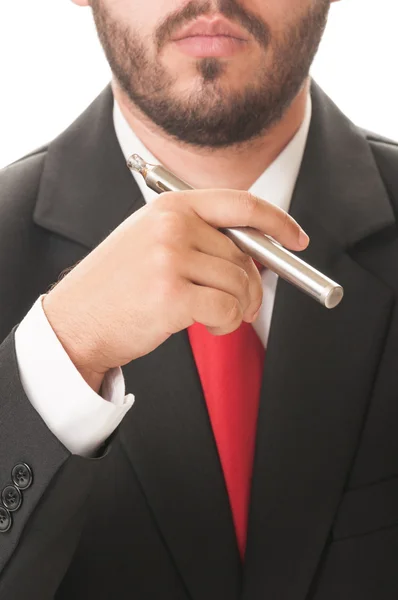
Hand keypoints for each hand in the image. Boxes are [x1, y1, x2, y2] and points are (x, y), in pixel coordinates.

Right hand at [42, 189, 308, 391]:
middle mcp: (171, 227)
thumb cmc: (115, 287)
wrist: (73, 321)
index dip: (277, 220)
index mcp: (170, 207)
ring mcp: (170, 259)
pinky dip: (228, 323)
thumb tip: (254, 248)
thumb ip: (199, 235)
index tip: (296, 237)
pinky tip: (210, 326)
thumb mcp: (151, 242)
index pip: (240, 203)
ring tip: (218, 317)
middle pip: (244, 252)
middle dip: (254, 284)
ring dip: (239, 308)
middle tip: (245, 303)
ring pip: (240, 283)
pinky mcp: (172, 295)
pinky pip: (227, 308)